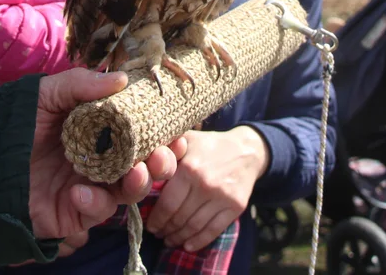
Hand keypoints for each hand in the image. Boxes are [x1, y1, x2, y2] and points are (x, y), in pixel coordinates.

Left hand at [28, 69, 186, 247]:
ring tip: (136, 172)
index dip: (165, 136)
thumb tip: (122, 79)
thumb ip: (81, 84)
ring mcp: (89, 187)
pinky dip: (93, 202)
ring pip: (127, 192)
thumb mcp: (48, 93)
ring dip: (139, 184)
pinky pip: (95, 212)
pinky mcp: (73, 212)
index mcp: (102, 133)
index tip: (179, 131)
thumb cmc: (17, 120)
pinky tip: (78, 190)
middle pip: (145, 167)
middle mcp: (101, 161)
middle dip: (161, 164)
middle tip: (163, 156)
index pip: (143, 136)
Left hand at [146, 126, 268, 251]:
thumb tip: (139, 162)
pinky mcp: (236, 206)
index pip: (167, 204)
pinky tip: (188, 245)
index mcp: (189, 168)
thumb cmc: (209, 146)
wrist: (246, 151)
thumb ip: (165, 149)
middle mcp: (205, 184)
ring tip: (170, 240)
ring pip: (195, 226)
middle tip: (158, 233)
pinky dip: (199, 241)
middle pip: (179, 217)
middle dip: (165, 229)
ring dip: (179, 237)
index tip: (150, 225)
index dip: (156, 219)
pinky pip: (214, 230)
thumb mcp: (186, 140)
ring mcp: (222, 196)